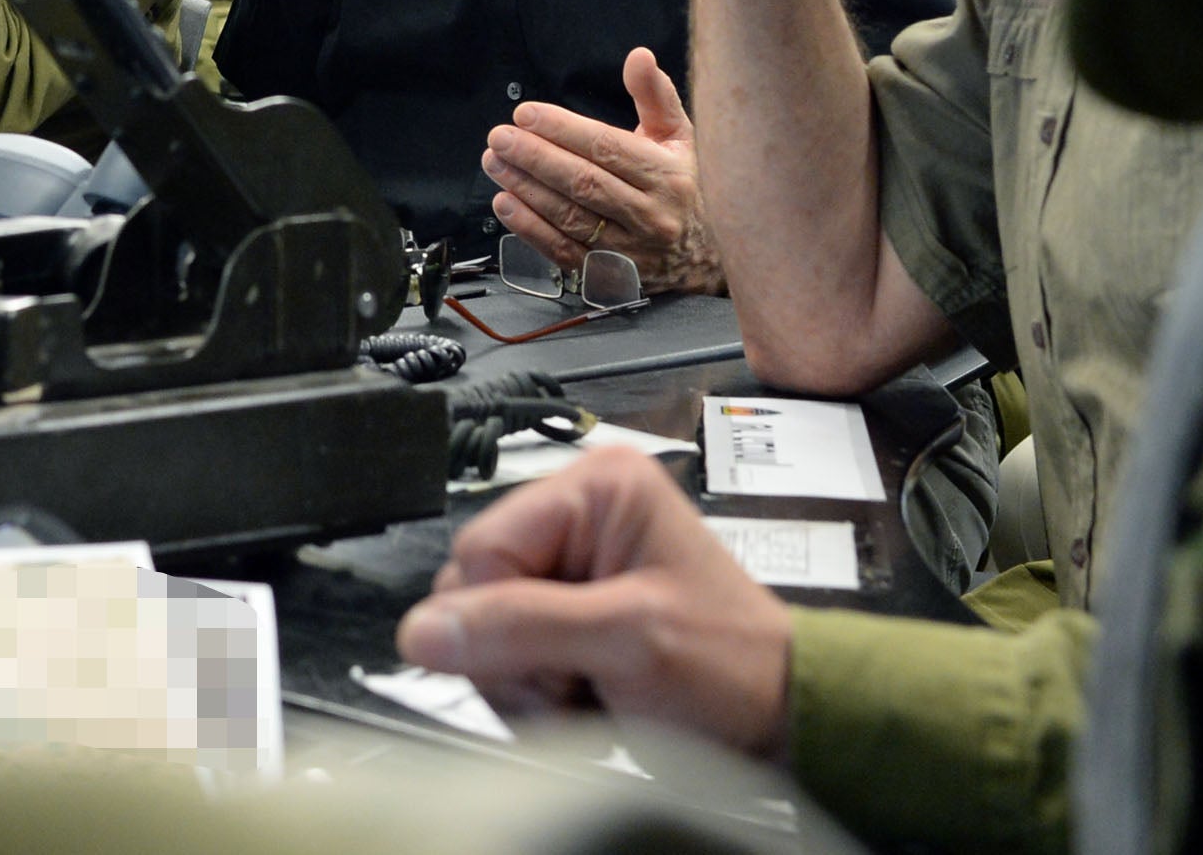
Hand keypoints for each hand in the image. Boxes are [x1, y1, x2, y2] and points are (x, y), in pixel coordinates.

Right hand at [397, 446, 792, 758]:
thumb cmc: (734, 662)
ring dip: (524, 677)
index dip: (501, 616)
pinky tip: (581, 692)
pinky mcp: (567, 611)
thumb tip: (427, 630)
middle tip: (578, 676)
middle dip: (514, 652)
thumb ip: (523, 628)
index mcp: (598, 487)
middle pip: (475, 587)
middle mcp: (579, 515)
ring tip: (588, 686)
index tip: (555, 658)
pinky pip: (505, 651)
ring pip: (482, 626)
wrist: (775, 716)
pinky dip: (533, 688)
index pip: (484, 547)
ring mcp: (571, 566)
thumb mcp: (628, 638)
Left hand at [484, 48, 722, 293]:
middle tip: (500, 138)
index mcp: (668, 176)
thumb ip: (655, 95)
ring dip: (526, 188)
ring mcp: (630, 250)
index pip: (607, 148)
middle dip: (535, 157)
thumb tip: (638, 56)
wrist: (706, 256)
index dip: (563, 130)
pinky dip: (530, 228)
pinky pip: (563, 251)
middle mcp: (652, 215)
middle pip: (583, 183)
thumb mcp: (679, 137)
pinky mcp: (610, 275)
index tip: (526, 114)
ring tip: (496, 163)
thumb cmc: (686, 186)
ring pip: (569, 216)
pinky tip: (506, 204)